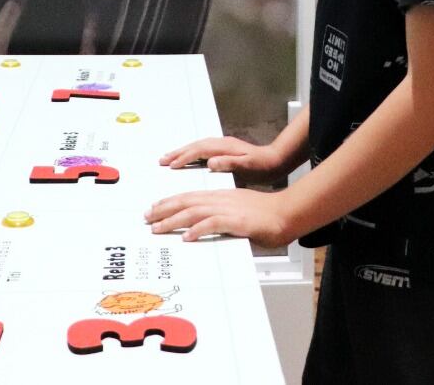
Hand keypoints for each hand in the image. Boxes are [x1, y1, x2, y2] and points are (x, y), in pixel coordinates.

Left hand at [145, 188, 296, 244]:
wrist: (286, 213)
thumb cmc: (265, 215)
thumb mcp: (238, 212)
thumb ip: (221, 217)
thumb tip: (204, 227)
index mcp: (221, 196)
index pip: (189, 197)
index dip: (170, 202)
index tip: (154, 208)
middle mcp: (221, 199)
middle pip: (186, 201)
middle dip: (164, 209)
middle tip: (147, 217)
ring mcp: (228, 208)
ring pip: (194, 211)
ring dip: (173, 220)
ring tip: (158, 228)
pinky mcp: (237, 221)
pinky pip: (213, 223)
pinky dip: (198, 230)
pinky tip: (187, 237)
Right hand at [158, 136, 287, 180]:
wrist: (276, 160)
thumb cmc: (263, 166)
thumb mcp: (248, 166)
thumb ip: (230, 163)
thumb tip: (211, 162)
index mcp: (225, 147)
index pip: (199, 150)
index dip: (185, 157)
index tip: (172, 165)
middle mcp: (222, 144)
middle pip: (195, 146)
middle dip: (178, 152)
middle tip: (162, 160)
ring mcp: (223, 146)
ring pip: (197, 147)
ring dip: (183, 152)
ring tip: (169, 159)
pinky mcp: (225, 151)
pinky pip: (202, 150)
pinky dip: (191, 153)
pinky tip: (188, 159)